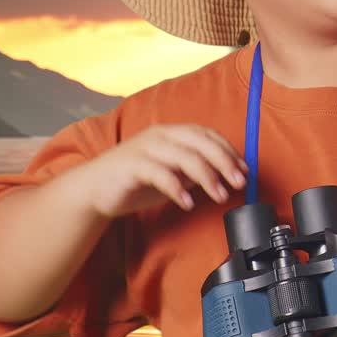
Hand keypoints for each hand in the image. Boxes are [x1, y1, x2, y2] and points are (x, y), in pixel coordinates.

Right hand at [75, 124, 248, 217]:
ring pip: (185, 156)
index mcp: (171, 133)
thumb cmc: (134, 181)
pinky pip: (160, 174)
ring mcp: (145, 148)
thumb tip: (224, 175)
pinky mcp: (132, 165)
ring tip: (219, 196)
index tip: (244, 170)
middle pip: (201, 142)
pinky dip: (177, 188)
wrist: (93, 190)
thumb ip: (193, 172)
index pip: (207, 135)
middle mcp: (160, 135)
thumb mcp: (171, 175)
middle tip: (238, 183)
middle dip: (224, 162)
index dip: (228, 151)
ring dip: (207, 177)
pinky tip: (187, 203)